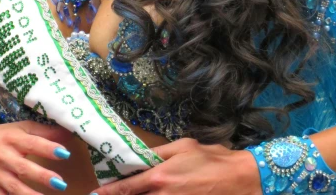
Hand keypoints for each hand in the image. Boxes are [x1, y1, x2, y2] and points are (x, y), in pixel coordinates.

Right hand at [0, 120, 72, 193]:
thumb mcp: (18, 129)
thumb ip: (42, 132)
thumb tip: (67, 133)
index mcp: (11, 138)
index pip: (32, 143)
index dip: (48, 148)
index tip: (64, 153)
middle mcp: (2, 156)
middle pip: (23, 168)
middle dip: (42, 176)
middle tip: (60, 183)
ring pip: (13, 187)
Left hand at [92, 138, 261, 194]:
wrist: (240, 178)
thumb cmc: (212, 157)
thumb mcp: (183, 146)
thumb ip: (158, 152)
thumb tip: (139, 157)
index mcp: (160, 176)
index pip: (126, 188)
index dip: (109, 192)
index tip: (95, 194)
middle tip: (108, 194)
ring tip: (132, 193)